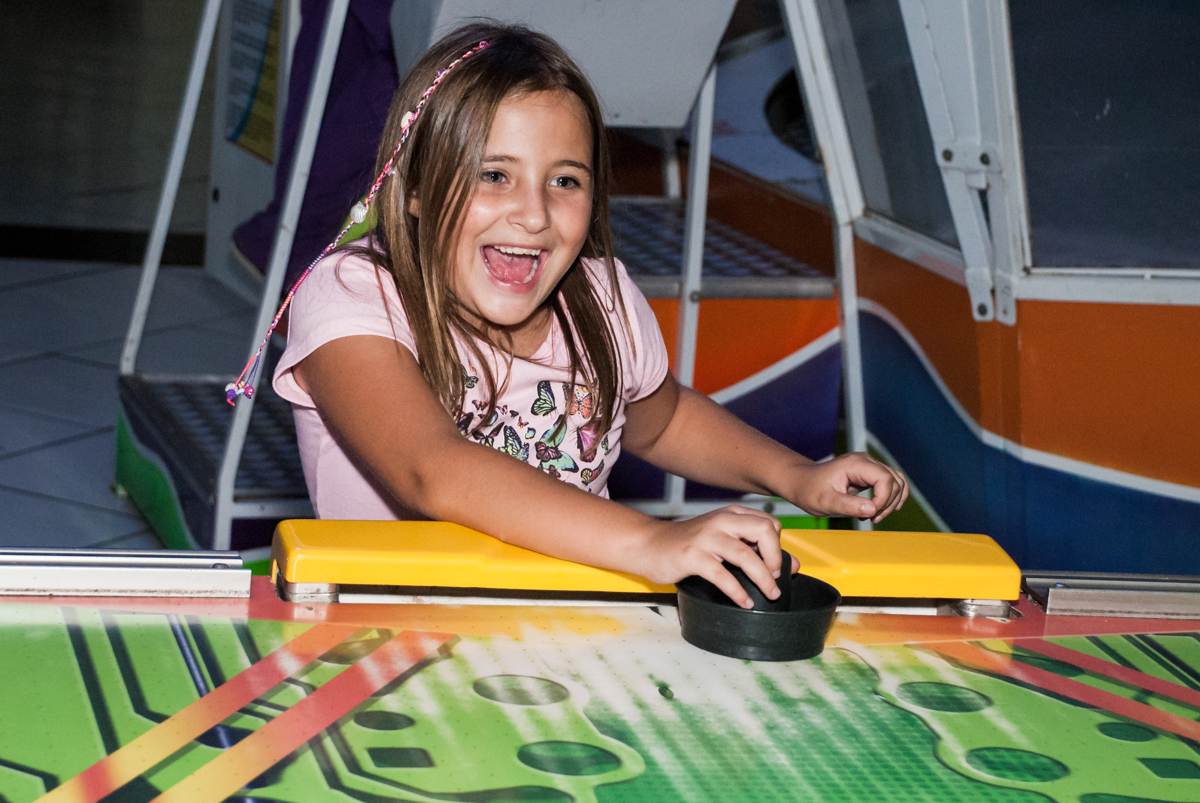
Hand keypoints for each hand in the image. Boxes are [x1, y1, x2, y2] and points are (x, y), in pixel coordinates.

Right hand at [635, 506, 792, 608]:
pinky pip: (722, 575)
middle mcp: (721, 521)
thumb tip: (793, 565)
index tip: (776, 566)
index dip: (778, 546)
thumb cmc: (688, 544)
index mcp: (731, 515)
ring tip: (770, 594)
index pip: (769, 523)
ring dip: (763, 578)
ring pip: (746, 554)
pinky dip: (737, 591)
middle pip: (763, 530)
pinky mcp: (692, 556)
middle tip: (775, 577)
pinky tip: (744, 602)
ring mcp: (706, 538)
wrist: (650, 545)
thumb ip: (755, 549)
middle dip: (776, 557)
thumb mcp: (722, 540)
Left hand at [786, 453, 907, 523]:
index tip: (871, 515)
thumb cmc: (809, 490)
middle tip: (871, 519)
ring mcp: (868, 466)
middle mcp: (865, 461)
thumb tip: (873, 509)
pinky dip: (890, 497)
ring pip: (896, 481)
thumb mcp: (826, 502)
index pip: (885, 479)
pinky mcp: (868, 474)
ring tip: (875, 516)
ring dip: (892, 501)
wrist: (800, 482)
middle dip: (888, 503)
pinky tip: (880, 510)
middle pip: (894, 481)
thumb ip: (849, 506)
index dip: (884, 499)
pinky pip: (890, 483)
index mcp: (855, 464)